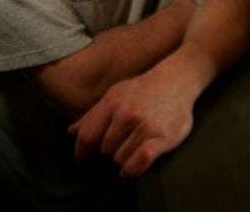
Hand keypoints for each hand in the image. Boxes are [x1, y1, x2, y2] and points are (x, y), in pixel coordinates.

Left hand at [68, 70, 194, 177]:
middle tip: (121, 144)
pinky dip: (132, 170)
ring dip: (124, 159)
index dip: (81, 154)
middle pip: (104, 151)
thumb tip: (72, 132)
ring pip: (120, 159)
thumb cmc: (144, 89)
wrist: (177, 79)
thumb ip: (94, 114)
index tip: (84, 162)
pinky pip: (139, 162)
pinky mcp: (163, 137)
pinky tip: (132, 168)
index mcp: (112, 104)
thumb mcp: (116, 93)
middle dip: (109, 152)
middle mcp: (127, 115)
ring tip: (133, 147)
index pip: (87, 138)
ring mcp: (145, 126)